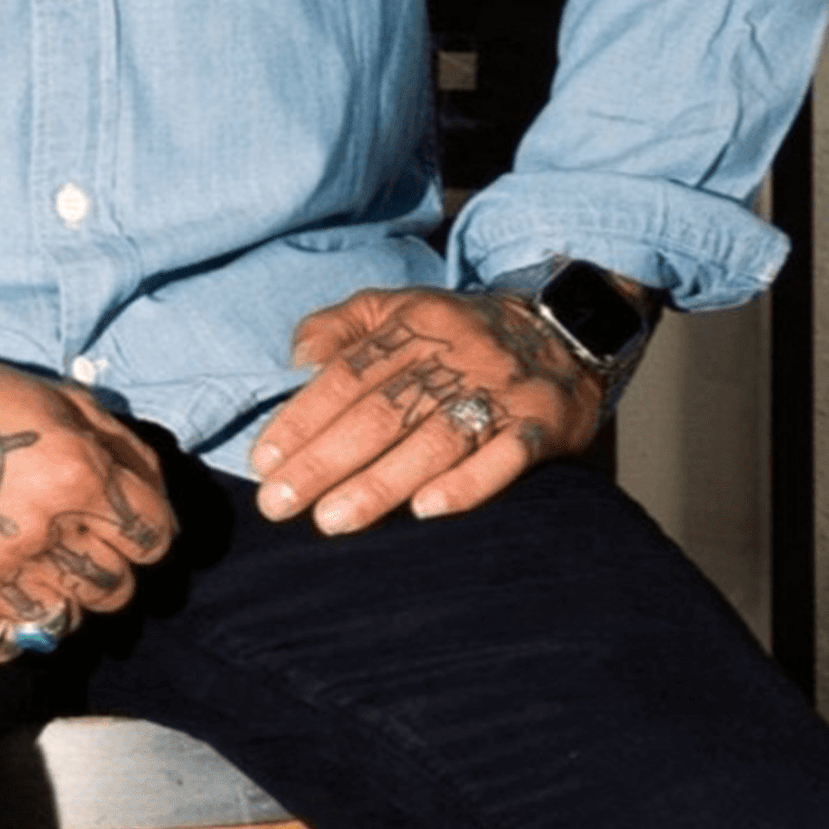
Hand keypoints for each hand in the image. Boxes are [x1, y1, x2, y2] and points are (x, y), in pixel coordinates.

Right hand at [0, 290, 174, 662]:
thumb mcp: (60, 402)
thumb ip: (123, 453)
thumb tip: (158, 509)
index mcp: (76, 472)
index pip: (154, 539)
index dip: (144, 531)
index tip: (123, 525)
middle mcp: (42, 529)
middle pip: (118, 589)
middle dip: (106, 564)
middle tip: (73, 538)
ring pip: (69, 620)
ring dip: (60, 593)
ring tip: (29, 554)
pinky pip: (13, 642)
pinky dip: (14, 619)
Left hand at [248, 286, 603, 533]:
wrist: (565, 327)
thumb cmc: (458, 332)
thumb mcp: (397, 307)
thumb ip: (341, 326)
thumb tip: (296, 357)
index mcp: (412, 326)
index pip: (346, 375)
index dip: (302, 418)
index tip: (263, 460)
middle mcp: (453, 358)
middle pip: (381, 413)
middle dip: (324, 461)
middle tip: (278, 504)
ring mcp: (500, 392)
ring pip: (434, 440)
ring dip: (381, 483)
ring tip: (331, 521)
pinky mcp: (542, 425)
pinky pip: (506, 457)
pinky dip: (467, 485)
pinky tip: (427, 512)